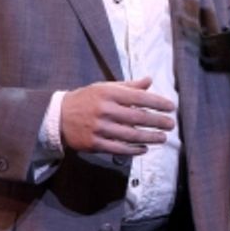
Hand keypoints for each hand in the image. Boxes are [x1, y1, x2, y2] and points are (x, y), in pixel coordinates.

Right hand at [60, 77, 175, 154]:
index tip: (171, 107)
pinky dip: (133, 150)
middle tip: (171, 124)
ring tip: (162, 137)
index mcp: (109, 93)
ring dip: (149, 137)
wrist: (58, 116)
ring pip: (130, 135)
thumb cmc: (87, 99)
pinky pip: (118, 148)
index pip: (139, 98)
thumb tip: (150, 80)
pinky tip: (144, 148)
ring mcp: (99, 128)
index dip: (158, 103)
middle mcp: (105, 110)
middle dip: (158, 121)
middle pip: (137, 117)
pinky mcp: (94, 143)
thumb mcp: (105, 87)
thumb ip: (129, 86)